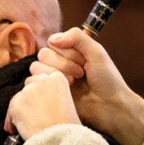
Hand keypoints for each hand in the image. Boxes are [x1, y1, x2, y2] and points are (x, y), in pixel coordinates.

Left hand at [7, 68, 80, 140]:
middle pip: (28, 83)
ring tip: (27, 126)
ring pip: (18, 98)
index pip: (40, 72)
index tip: (39, 98)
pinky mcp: (16, 104)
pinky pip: (10, 112)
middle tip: (35, 113)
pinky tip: (18, 131)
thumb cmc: (68, 127)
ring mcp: (28, 91)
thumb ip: (53, 94)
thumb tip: (38, 97)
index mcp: (57, 78)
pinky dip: (12, 122)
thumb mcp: (68, 102)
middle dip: (29, 97)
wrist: (61, 139)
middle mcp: (42, 80)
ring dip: (21, 110)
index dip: (38, 87)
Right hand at [35, 29, 143, 144]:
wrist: (110, 107)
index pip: (53, 42)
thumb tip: (53, 39)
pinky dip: (45, 85)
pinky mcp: (49, 94)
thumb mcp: (97, 52)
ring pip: (37, 68)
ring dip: (56, 74)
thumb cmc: (108, 80)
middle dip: (63, 64)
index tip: (83, 61)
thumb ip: (77, 37)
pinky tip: (63, 91)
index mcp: (70, 51)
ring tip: (73, 83)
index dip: (66, 52)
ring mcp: (53, 79)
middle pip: (44, 54)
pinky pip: (33, 84)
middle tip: (81, 74)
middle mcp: (59, 63)